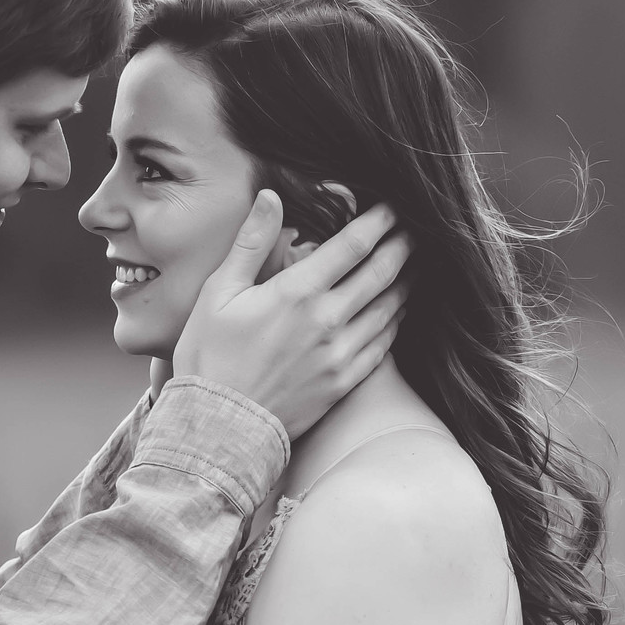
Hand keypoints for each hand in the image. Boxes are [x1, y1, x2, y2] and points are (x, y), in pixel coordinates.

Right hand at [174, 191, 409, 437]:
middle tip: (414, 230)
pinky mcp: (345, 382)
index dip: (378, 222)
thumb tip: (271, 196)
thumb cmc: (210, 357)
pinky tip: (398, 310)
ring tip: (414, 265)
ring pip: (389, 308)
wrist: (219, 427)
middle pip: (381, 273)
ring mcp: (340, 354)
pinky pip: (383, 344)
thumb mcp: (219, 293)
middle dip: (401, 246)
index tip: (391, 207)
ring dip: (405, 282)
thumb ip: (251, 242)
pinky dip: (395, 321)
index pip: (352, 246)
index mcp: (296, 293)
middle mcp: (327, 321)